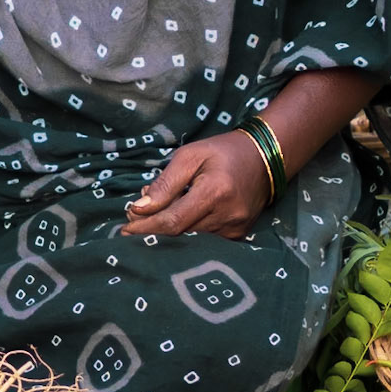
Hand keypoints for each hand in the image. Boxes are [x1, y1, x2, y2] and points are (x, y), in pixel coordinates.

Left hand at [120, 133, 271, 240]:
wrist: (265, 157)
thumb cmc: (222, 152)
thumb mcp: (190, 155)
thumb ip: (165, 183)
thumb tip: (139, 208)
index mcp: (214, 192)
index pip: (172, 221)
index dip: (146, 228)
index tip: (125, 228)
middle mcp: (227, 215)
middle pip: (180, 233)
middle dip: (154, 226)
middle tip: (137, 215)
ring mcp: (235, 228)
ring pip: (191, 238)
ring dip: (171, 227)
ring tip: (163, 207)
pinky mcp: (239, 235)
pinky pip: (205, 239)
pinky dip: (189, 230)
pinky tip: (183, 214)